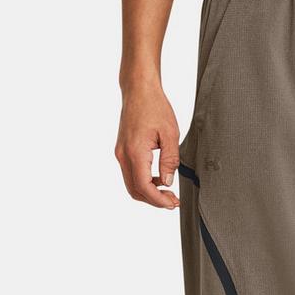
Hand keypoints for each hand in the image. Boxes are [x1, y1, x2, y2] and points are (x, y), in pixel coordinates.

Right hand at [115, 84, 180, 208]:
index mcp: (135, 152)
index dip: (158, 200)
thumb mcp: (170, 134)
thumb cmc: (154, 107)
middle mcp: (124, 155)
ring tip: (168, 193)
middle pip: (135, 190)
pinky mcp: (122, 151)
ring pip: (132, 184)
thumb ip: (170, 160)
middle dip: (154, 200)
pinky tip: (159, 180)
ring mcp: (121, 153)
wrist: (139, 90)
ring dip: (149, 193)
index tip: (172, 203)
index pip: (144, 187)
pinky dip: (144, 183)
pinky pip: (131, 174)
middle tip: (173, 201)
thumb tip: (167, 182)